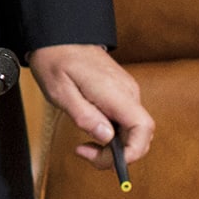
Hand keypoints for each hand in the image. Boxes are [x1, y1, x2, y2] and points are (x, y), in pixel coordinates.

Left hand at [27, 44, 153, 167]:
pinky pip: (124, 120)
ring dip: (112, 145)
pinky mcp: (121, 93)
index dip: (134, 151)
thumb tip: (107, 138)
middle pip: (140, 135)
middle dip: (117, 154)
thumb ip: (84, 116)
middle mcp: (128, 93)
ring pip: (132, 130)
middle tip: (85, 153)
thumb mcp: (60, 92)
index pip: (143, 128)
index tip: (111, 161)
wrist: (59, 37)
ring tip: (84, 145)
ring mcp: (126, 92)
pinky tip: (91, 130)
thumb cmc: (55, 61)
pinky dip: (111, 134)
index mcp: (115, 92)